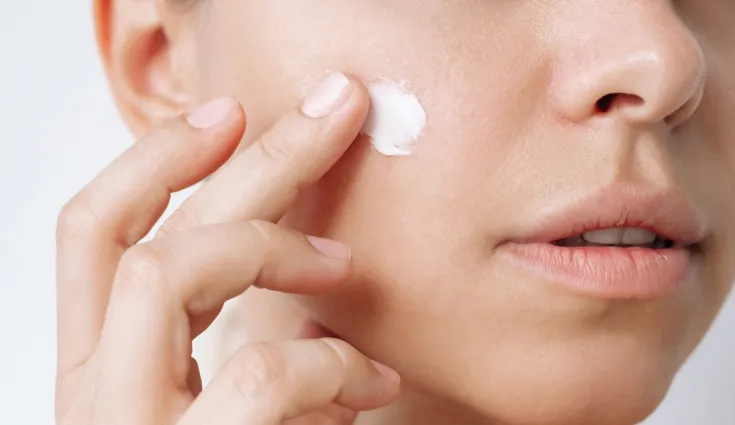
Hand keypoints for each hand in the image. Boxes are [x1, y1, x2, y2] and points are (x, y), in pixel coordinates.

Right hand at [55, 72, 399, 424]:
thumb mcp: (223, 398)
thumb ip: (243, 334)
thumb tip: (317, 261)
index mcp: (103, 364)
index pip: (93, 233)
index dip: (154, 160)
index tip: (229, 112)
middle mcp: (98, 391)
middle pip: (149, 236)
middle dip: (253, 161)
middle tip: (335, 113)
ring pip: (171, 272)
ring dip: (277, 249)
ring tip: (344, 265)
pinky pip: (260, 373)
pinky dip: (331, 364)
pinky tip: (367, 384)